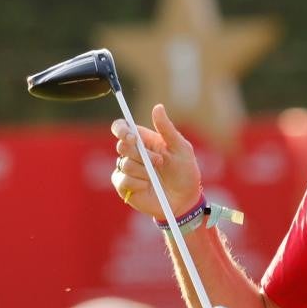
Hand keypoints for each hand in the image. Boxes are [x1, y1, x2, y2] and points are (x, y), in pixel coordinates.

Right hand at [110, 104, 201, 218]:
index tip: (132, 138)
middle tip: (158, 162)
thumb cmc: (185, 172)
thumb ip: (167, 129)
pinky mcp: (124, 186)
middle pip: (121, 145)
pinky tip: (147, 186)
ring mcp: (126, 170)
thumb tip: (157, 107)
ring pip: (124, 163)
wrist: (184, 200)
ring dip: (143, 170)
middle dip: (141, 154)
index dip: (121, 129)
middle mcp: (132, 153)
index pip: (122, 128)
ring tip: (155, 176)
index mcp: (143, 140)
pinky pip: (123, 180)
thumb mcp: (181, 148)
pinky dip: (137, 182)